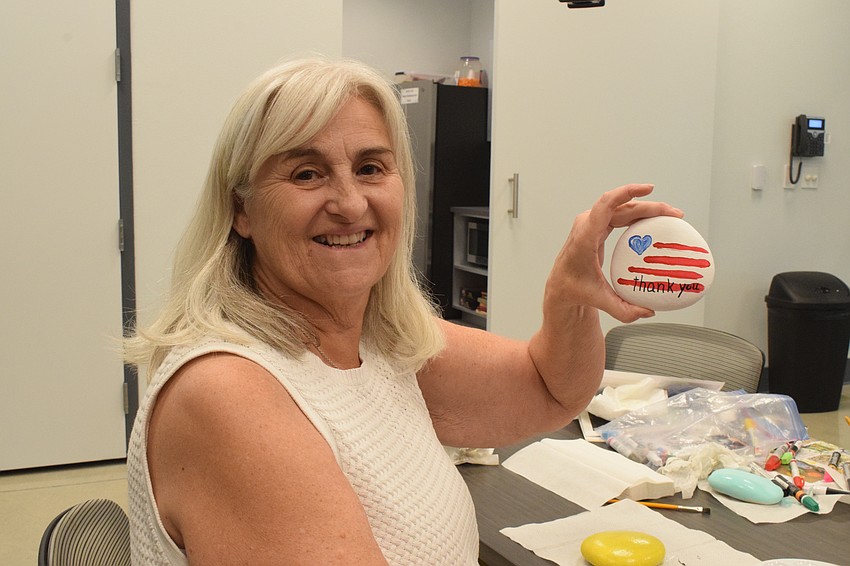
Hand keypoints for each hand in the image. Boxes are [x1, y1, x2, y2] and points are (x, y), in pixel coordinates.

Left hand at [547, 184, 683, 322]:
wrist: (560, 286)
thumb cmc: (574, 289)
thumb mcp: (599, 300)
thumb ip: (623, 310)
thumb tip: (648, 312)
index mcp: (585, 237)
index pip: (605, 206)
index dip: (627, 192)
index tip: (649, 189)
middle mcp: (587, 225)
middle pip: (621, 206)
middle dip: (649, 206)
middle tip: (674, 215)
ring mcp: (591, 224)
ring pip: (622, 208)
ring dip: (646, 209)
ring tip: (671, 217)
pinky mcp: (596, 227)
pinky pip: (619, 215)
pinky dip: (638, 215)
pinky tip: (655, 221)